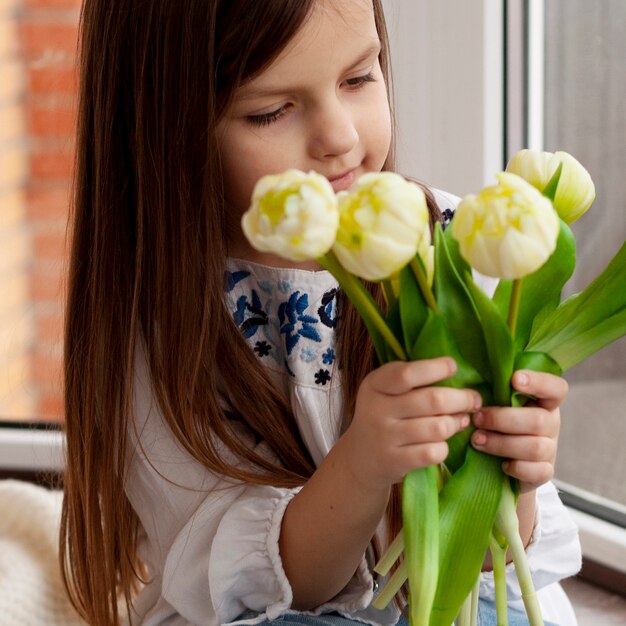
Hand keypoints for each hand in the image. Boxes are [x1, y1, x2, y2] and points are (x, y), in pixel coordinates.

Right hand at [342, 357, 481, 491]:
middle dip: (461, 399)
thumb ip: (412, 378)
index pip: (408, 374)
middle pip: (432, 400)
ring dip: (456, 423)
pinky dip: (444, 447)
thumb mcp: (385, 390)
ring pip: (438, 427)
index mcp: (374, 384)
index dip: (436, 368)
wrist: (361, 456)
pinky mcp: (395, 461)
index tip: (453, 366)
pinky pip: (434, 452)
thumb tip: (457, 374)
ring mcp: (385, 437)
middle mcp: (376, 409)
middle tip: (473, 400)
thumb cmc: (384, 415)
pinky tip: (441, 443)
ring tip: (460, 421)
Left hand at [470, 369, 567, 492]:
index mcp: (543, 401)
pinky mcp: (545, 472)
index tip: (514, 379)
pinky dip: (516, 467)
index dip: (539, 382)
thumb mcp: (497, 404)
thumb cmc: (495, 423)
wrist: (499, 462)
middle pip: (539, 420)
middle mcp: (551, 423)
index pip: (556, 388)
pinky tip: (500, 464)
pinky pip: (537, 471)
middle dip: (502, 419)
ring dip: (501, 443)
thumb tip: (471, 385)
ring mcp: (551, 449)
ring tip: (476, 440)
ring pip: (535, 447)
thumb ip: (493, 391)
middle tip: (477, 419)